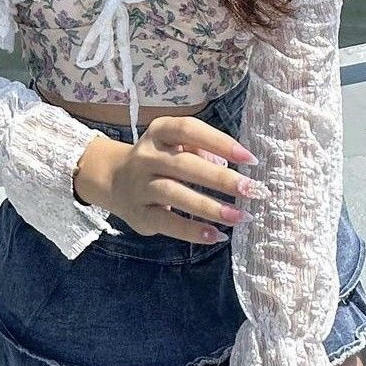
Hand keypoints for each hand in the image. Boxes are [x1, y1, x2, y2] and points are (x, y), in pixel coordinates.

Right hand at [76, 115, 268, 244]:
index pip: (189, 130)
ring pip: (176, 194)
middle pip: (185, 165)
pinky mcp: (139, 214)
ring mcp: (140, 185)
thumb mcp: (175, 144)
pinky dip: (193, 230)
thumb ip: (201, 149)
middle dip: (221, 179)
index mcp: (159, 132)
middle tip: (252, 190)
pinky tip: (217, 235)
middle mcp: (147, 155)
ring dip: (210, 207)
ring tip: (240, 216)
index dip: (220, 142)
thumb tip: (227, 165)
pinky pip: (167, 222)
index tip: (250, 159)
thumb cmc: (158, 159)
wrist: (113, 179)